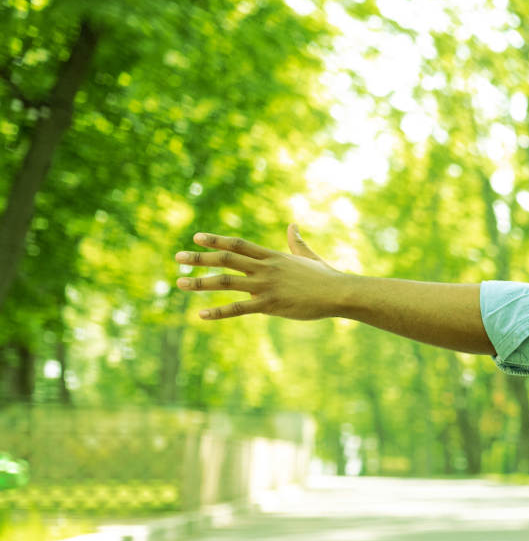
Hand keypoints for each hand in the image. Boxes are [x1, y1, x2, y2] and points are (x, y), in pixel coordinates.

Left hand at [173, 226, 348, 321]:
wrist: (339, 293)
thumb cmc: (326, 276)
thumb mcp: (308, 256)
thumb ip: (296, 242)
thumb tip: (292, 226)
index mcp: (271, 256)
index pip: (237, 244)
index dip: (216, 240)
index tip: (196, 238)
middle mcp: (264, 268)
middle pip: (225, 260)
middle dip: (199, 258)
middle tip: (177, 258)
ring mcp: (265, 286)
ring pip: (226, 282)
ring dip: (200, 282)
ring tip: (180, 283)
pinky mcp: (269, 305)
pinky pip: (238, 308)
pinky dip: (218, 312)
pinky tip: (200, 314)